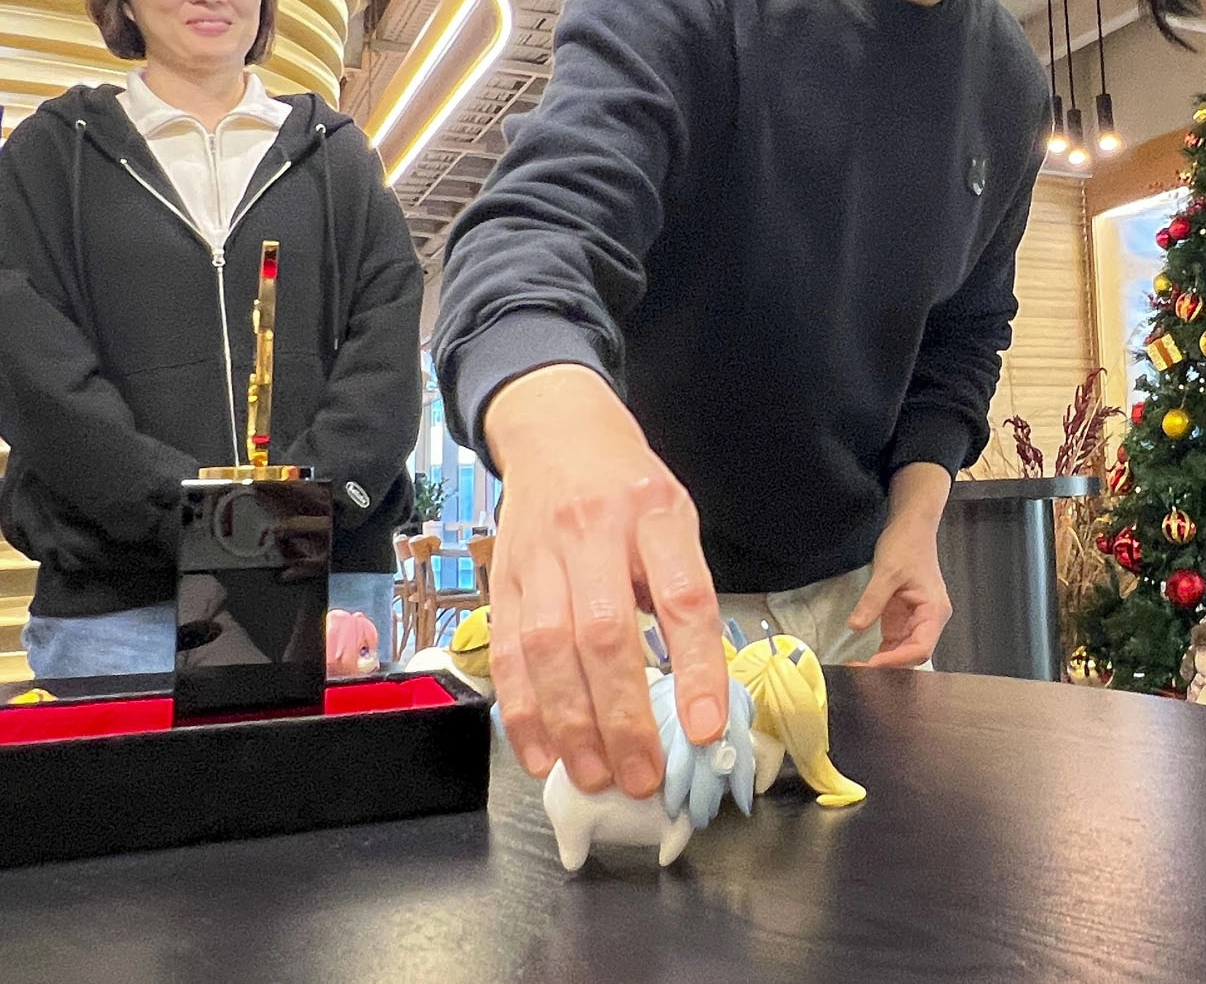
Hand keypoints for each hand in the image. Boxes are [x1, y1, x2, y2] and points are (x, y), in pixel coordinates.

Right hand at [480, 364, 729, 798]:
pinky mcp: (501, 579)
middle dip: (624, 717)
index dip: (695, 668)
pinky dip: (522, 711)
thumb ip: (683, 590)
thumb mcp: (676, 517)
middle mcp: (593, 533)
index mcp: (655, 513)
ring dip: (572, 725)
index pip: (683, 597)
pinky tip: (542, 754)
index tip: (704, 729)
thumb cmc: (630, 487)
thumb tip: (696, 691)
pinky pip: (507, 653)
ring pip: (549, 650)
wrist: (556, 428)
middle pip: (605, 634)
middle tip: (644, 778)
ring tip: (597, 777)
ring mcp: (540, 556)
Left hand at [850, 464, 954, 666]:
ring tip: (857, 667)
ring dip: (883, 662)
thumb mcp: (887, 571)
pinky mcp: (904, 617)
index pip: (920, 647)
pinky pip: (895, 642)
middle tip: (859, 670)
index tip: (871, 664)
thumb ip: (872, 601)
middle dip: (889, 666)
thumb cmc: (908, 544)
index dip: (897, 660)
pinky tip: (862, 657)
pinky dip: (880, 652)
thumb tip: (856, 627)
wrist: (911, 526)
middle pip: (913, 655)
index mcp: (934, 610)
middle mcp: (929, 619)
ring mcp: (917, 620)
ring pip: (903, 652)